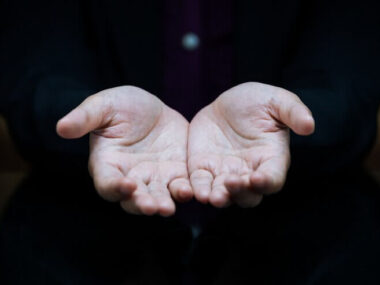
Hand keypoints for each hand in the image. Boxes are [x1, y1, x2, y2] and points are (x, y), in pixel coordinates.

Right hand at [57, 86, 191, 215]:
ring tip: (169, 207)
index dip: (115, 187)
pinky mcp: (175, 174)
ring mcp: (154, 178)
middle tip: (152, 206)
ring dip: (163, 204)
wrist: (151, 107)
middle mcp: (130, 177)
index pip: (107, 183)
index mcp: (108, 164)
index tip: (127, 185)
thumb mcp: (103, 105)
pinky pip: (180, 187)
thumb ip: (85, 117)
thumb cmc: (120, 106)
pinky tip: (192, 192)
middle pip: (133, 199)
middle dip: (142, 204)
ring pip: (158, 198)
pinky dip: (185, 192)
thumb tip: (60, 128)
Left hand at [188, 82, 314, 207]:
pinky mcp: (204, 169)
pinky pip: (202, 184)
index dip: (267, 181)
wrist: (227, 102)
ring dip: (219, 198)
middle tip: (231, 184)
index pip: (273, 178)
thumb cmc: (258, 102)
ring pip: (225, 195)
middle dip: (240, 193)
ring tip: (212, 196)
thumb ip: (293, 112)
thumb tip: (310, 126)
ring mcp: (226, 173)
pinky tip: (196, 191)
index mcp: (271, 158)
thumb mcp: (277, 100)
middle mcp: (249, 172)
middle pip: (249, 194)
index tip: (257, 178)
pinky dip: (199, 189)